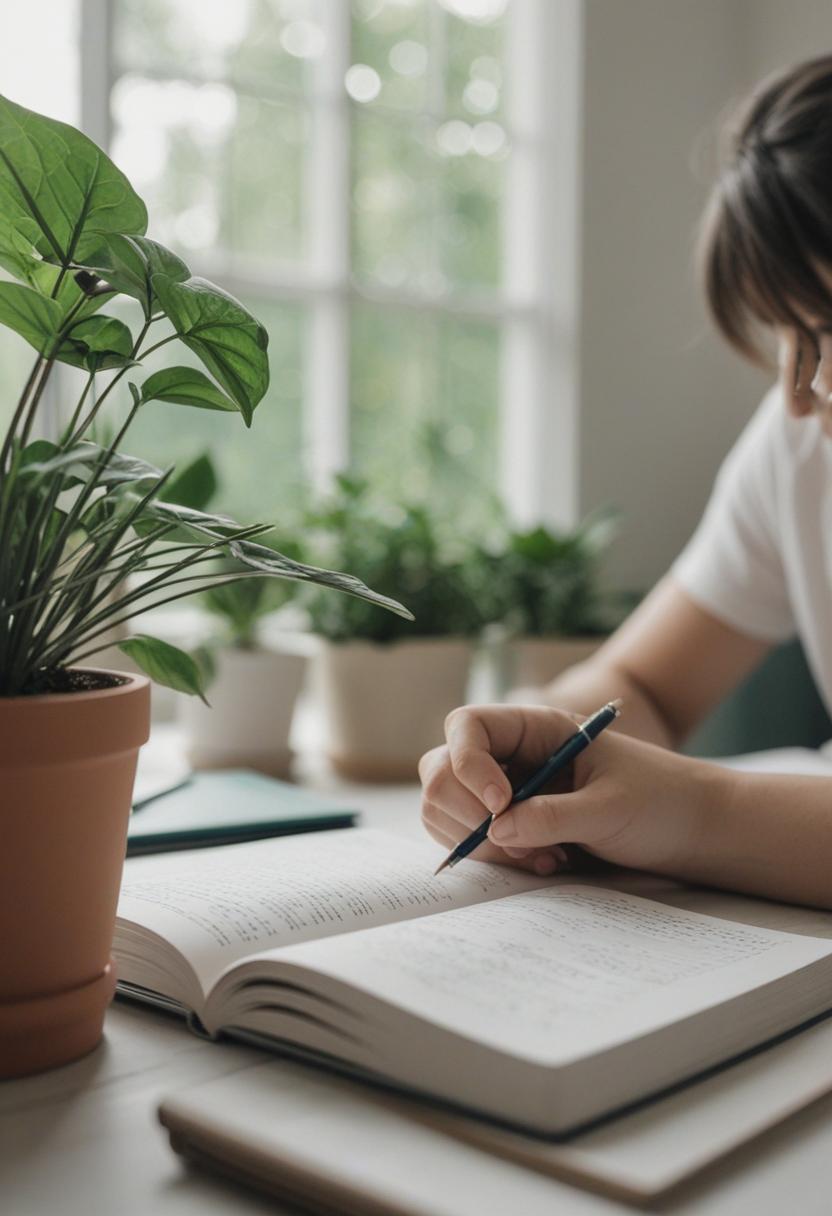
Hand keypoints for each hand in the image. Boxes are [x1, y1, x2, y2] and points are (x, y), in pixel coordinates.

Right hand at [419, 704, 727, 878]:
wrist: (688, 830)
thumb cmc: (659, 802)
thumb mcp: (611, 807)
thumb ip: (554, 815)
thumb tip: (496, 827)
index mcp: (534, 728)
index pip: (467, 726)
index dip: (467, 764)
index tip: (499, 805)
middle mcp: (510, 754)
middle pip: (442, 771)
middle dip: (469, 814)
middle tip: (522, 844)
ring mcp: (503, 790)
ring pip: (446, 810)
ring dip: (481, 843)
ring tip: (542, 857)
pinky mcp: (507, 825)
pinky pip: (467, 839)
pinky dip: (493, 858)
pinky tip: (542, 864)